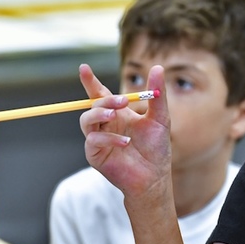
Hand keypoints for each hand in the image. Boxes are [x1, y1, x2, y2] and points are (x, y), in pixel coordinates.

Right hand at [78, 63, 171, 199]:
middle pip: (94, 104)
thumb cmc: (156, 148)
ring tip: (115, 115)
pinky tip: (125, 142)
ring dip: (100, 114)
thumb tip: (158, 67)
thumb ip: (157, 95)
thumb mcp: (160, 118)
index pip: (100, 93)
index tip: (83, 68)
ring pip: (86, 120)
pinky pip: (93, 141)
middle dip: (105, 99)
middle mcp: (106, 124)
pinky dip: (108, 139)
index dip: (90, 81)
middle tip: (122, 101)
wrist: (155, 176)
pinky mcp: (95, 154)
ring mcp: (98, 139)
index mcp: (118, 113)